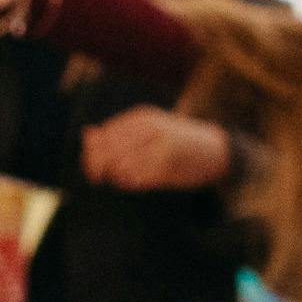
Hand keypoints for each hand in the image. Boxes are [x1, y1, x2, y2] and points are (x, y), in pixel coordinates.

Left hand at [80, 106, 233, 191]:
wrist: (215, 149)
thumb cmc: (175, 140)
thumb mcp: (147, 128)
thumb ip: (117, 131)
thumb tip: (86, 133)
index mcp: (142, 118)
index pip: (104, 136)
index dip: (91, 154)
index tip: (92, 169)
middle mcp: (149, 129)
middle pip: (108, 151)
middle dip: (98, 168)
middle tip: (98, 178)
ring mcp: (159, 147)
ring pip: (120, 166)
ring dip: (115, 176)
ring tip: (122, 179)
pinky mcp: (168, 167)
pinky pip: (137, 178)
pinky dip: (130, 183)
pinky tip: (135, 182)